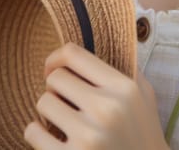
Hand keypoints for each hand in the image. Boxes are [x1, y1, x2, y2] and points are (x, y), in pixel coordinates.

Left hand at [24, 43, 167, 149]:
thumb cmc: (143, 136)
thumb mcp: (145, 97)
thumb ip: (128, 68)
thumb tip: (103, 40)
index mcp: (124, 88)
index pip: (74, 54)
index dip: (57, 57)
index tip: (53, 68)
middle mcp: (106, 109)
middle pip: (56, 78)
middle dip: (56, 89)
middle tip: (65, 102)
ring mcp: (88, 136)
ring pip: (43, 103)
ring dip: (48, 112)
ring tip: (62, 121)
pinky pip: (33, 132)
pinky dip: (36, 133)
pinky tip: (50, 138)